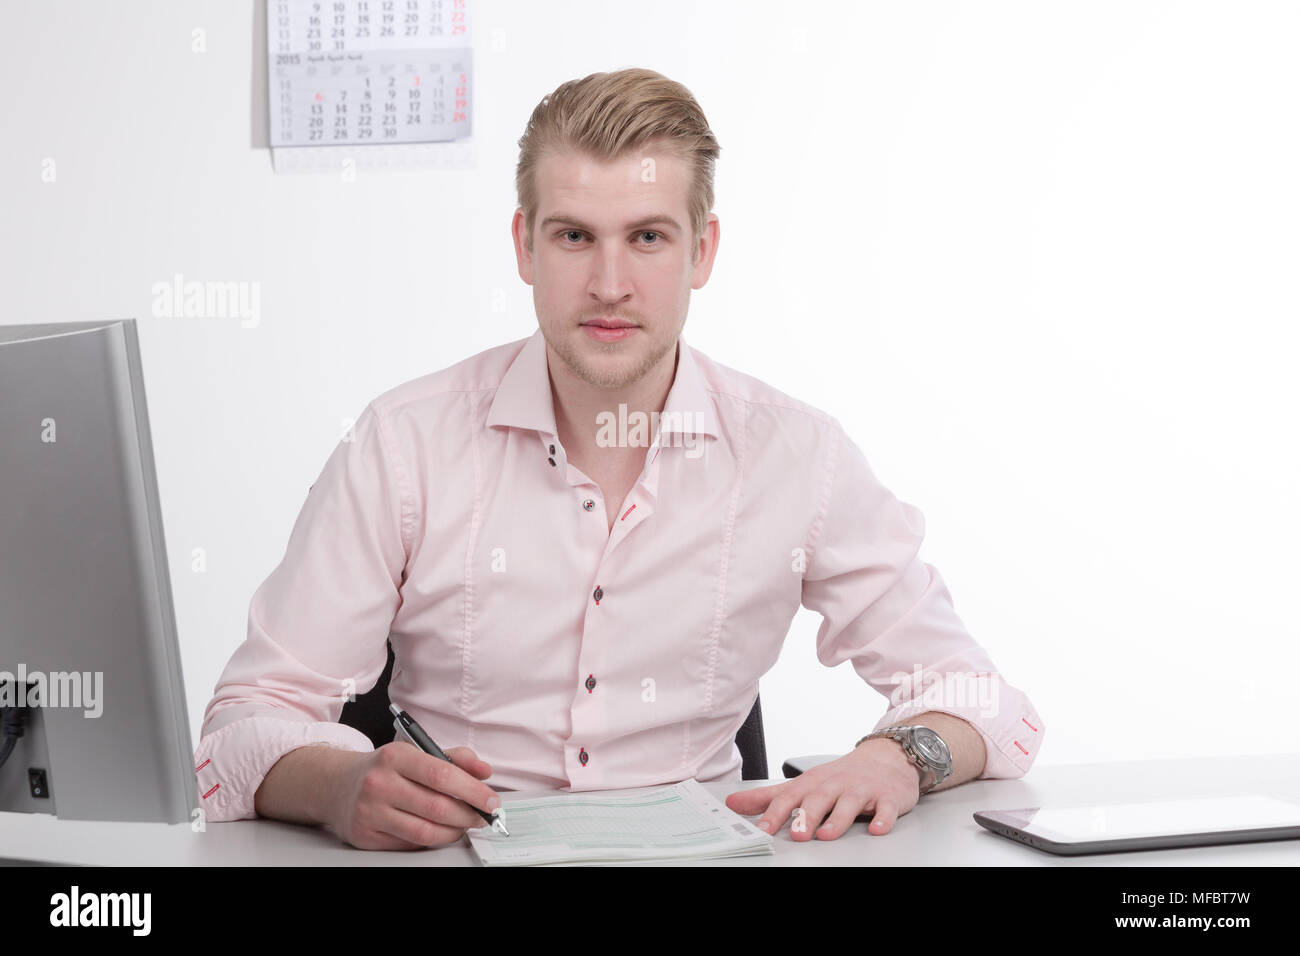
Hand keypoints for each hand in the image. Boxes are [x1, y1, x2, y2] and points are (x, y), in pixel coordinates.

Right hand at [321, 741, 499, 849]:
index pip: (442, 775)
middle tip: (482, 816)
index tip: (492, 801)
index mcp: (395, 756)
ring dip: (453, 832)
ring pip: (425, 831)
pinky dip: (432, 840)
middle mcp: (379, 783)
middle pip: (437, 807)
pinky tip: (439, 831)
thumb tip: (484, 772)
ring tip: (463, 825)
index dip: (473, 791)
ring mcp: (370, 812)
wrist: (337, 785)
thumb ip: (454, 758)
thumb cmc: (385, 769)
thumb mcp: (416, 752)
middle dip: (468, 815)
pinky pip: (410, 844)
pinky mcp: (365, 836)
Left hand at [724, 739, 922, 839]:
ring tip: (826, 834)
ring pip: (850, 804)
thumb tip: (734, 804)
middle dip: (807, 816)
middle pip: (819, 799)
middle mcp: (835, 785)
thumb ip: (768, 797)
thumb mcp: (803, 784)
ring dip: (838, 819)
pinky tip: (876, 829)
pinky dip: (882, 818)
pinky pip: (886, 808)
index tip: (762, 829)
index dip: (774, 813)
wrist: (886, 756)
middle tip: (797, 834)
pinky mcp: (887, 797)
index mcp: (813, 783)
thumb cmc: (840, 775)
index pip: (789, 798)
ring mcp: (862, 790)